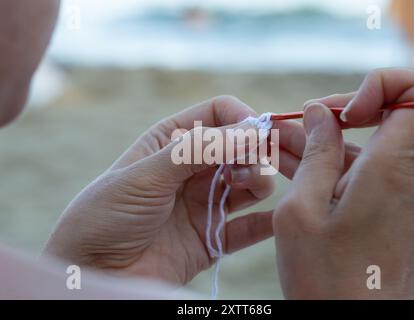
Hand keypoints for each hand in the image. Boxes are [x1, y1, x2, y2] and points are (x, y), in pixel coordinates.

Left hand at [45, 95, 304, 284]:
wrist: (93, 273)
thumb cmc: (107, 216)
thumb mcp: (146, 175)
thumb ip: (195, 150)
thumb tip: (247, 129)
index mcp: (172, 141)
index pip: (218, 114)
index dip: (240, 119)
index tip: (256, 133)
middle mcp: (192, 169)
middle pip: (240, 147)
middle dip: (255, 150)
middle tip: (259, 161)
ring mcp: (204, 202)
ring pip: (250, 182)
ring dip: (260, 180)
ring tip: (251, 187)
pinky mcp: (213, 237)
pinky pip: (249, 228)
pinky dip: (266, 222)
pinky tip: (276, 219)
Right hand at [274, 69, 413, 298]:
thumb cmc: (326, 276)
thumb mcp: (303, 207)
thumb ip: (315, 151)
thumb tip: (322, 113)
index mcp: (397, 165)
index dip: (382, 84)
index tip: (344, 113)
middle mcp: (412, 171)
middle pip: (387, 112)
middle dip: (336, 114)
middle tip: (292, 126)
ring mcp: (404, 189)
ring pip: (367, 143)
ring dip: (324, 141)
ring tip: (277, 143)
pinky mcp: (392, 204)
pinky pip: (364, 168)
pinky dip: (331, 163)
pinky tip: (291, 163)